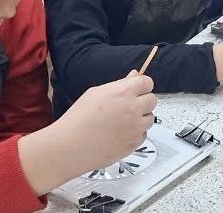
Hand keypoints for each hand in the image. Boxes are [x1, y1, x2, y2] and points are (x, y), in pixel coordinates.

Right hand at [18, 72, 155, 193]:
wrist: (70, 146)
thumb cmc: (78, 118)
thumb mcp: (96, 92)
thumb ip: (120, 84)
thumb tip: (134, 75)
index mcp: (125, 92)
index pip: (147, 82)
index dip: (142, 85)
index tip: (137, 89)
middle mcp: (134, 109)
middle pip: (152, 100)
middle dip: (143, 101)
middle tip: (129, 106)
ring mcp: (136, 128)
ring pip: (150, 119)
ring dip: (141, 118)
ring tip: (122, 122)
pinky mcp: (134, 144)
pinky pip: (143, 135)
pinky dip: (135, 134)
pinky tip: (120, 134)